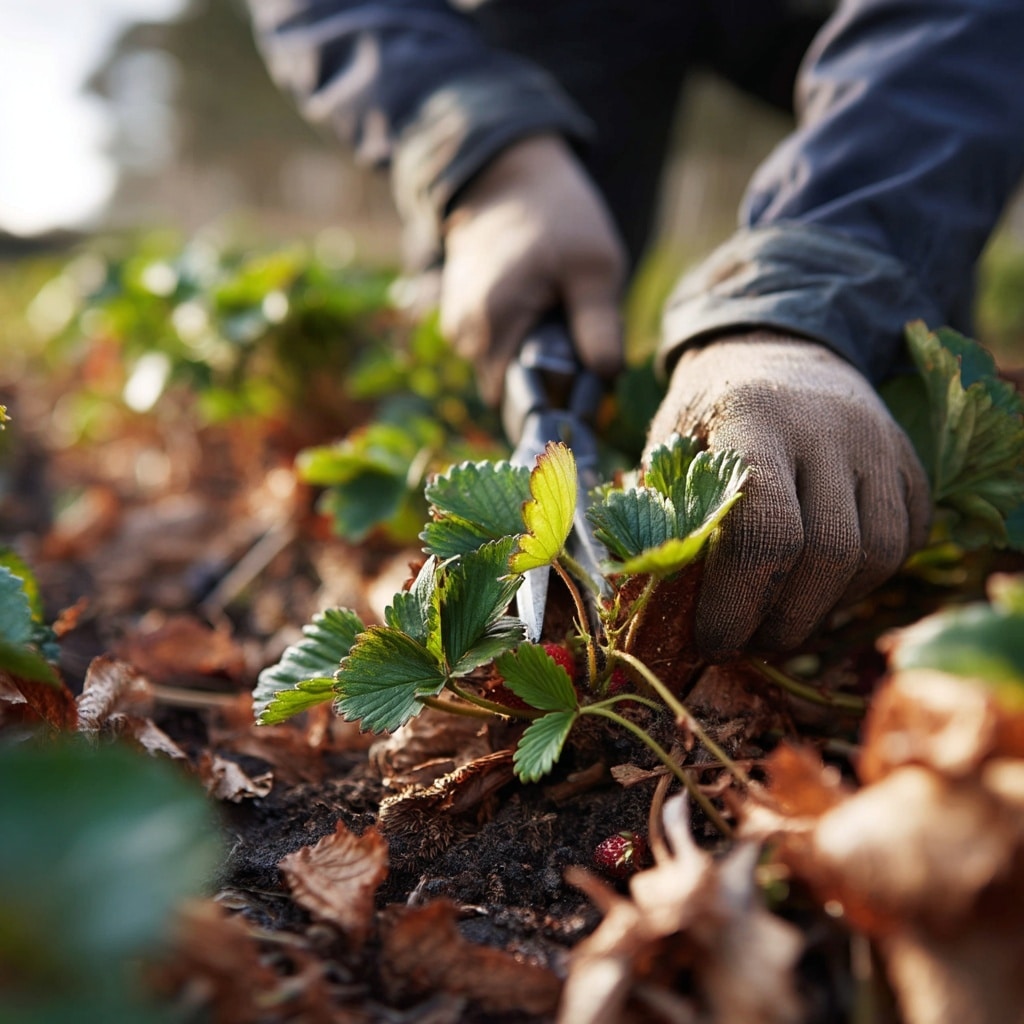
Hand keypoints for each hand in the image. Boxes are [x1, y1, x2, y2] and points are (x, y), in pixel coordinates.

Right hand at [441, 135, 625, 403]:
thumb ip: (600, 328)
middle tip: (580, 345)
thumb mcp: (595, 267)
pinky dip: (519, 342)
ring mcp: (457, 327)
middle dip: (546, 380)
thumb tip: (606, 378)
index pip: (518, 403)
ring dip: (532, 360)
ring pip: (501, 372)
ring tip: (558, 320)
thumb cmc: (558, 216)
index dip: (553, 403)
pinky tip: (538, 312)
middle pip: (510, 391)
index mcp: (494, 323)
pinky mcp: (459, 319)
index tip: (584, 392)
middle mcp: (465, 333)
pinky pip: (493, 351)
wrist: (509, 179)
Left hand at [646, 333, 930, 658]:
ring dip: (826, 608)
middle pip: (828, 553)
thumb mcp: (668, 448)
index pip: (763, 530)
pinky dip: (862, 583)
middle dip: (784, 620)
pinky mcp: (910, 462)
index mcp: (753, 416)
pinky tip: (817, 586)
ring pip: (876, 556)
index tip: (711, 641)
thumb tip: (666, 609)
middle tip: (746, 643)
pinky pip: (904, 544)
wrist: (776, 349)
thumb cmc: (708, 413)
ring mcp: (879, 442)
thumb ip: (668, 518)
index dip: (737, 604)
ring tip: (780, 622)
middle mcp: (828, 426)